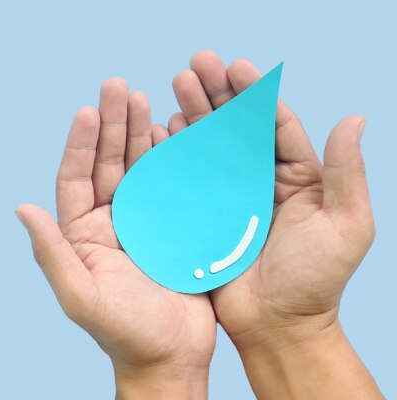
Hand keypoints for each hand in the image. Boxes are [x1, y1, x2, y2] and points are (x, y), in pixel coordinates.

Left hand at [16, 78, 215, 398]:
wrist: (171, 356)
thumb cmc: (127, 335)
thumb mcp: (82, 298)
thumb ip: (53, 256)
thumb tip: (22, 210)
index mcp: (85, 236)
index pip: (77, 179)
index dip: (81, 144)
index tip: (88, 109)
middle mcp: (113, 223)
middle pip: (110, 165)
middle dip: (113, 126)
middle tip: (120, 88)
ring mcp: (146, 222)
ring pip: (140, 170)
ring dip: (141, 135)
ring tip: (144, 101)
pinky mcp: (175, 226)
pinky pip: (170, 186)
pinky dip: (171, 159)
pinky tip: (172, 135)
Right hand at [171, 51, 381, 398]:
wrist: (278, 325)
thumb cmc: (316, 281)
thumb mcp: (347, 226)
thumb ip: (349, 173)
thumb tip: (356, 120)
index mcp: (297, 177)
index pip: (275, 124)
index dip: (256, 94)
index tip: (236, 66)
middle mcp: (262, 180)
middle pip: (238, 128)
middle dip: (218, 94)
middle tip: (196, 64)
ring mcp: (231, 196)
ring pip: (211, 147)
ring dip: (194, 115)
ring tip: (177, 85)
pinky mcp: (206, 215)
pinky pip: (190, 177)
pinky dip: (177, 153)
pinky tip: (163, 130)